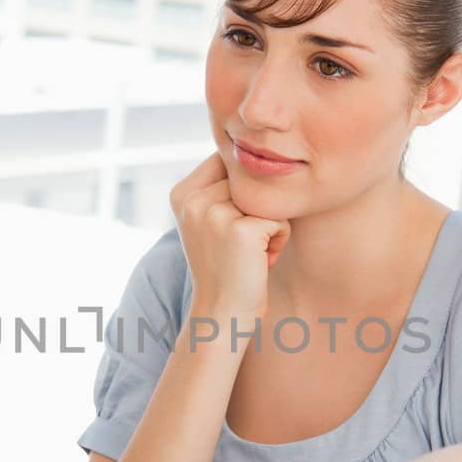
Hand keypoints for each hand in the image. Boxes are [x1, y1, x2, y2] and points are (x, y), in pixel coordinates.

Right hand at [169, 152, 290, 325]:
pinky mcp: (240, 230)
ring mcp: (214, 213)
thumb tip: (253, 146)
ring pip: (267, 199)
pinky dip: (279, 241)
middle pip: (250, 181)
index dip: (242, 193)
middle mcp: (192, 199)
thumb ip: (220, 186)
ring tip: (249, 254)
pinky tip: (259, 262)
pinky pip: (280, 220)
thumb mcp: (210, 221)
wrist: (222, 315)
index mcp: (181, 193)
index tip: (229, 229)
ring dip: (269, 226)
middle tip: (241, 246)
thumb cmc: (225, 268)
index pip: (228, 162)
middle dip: (257, 212)